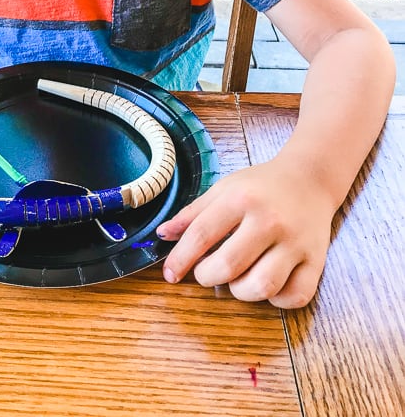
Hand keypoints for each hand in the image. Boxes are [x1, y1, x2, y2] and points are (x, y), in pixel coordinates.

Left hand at [157, 159, 334, 307]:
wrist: (310, 179)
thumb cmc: (261, 186)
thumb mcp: (224, 189)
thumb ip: (193, 213)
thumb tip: (163, 235)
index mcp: (241, 199)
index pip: (202, 234)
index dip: (180, 258)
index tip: (170, 274)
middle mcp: (270, 221)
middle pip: (229, 266)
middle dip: (208, 276)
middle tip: (207, 272)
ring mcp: (296, 243)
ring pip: (262, 286)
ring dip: (240, 292)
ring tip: (236, 279)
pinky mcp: (317, 261)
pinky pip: (296, 296)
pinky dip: (277, 300)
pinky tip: (267, 286)